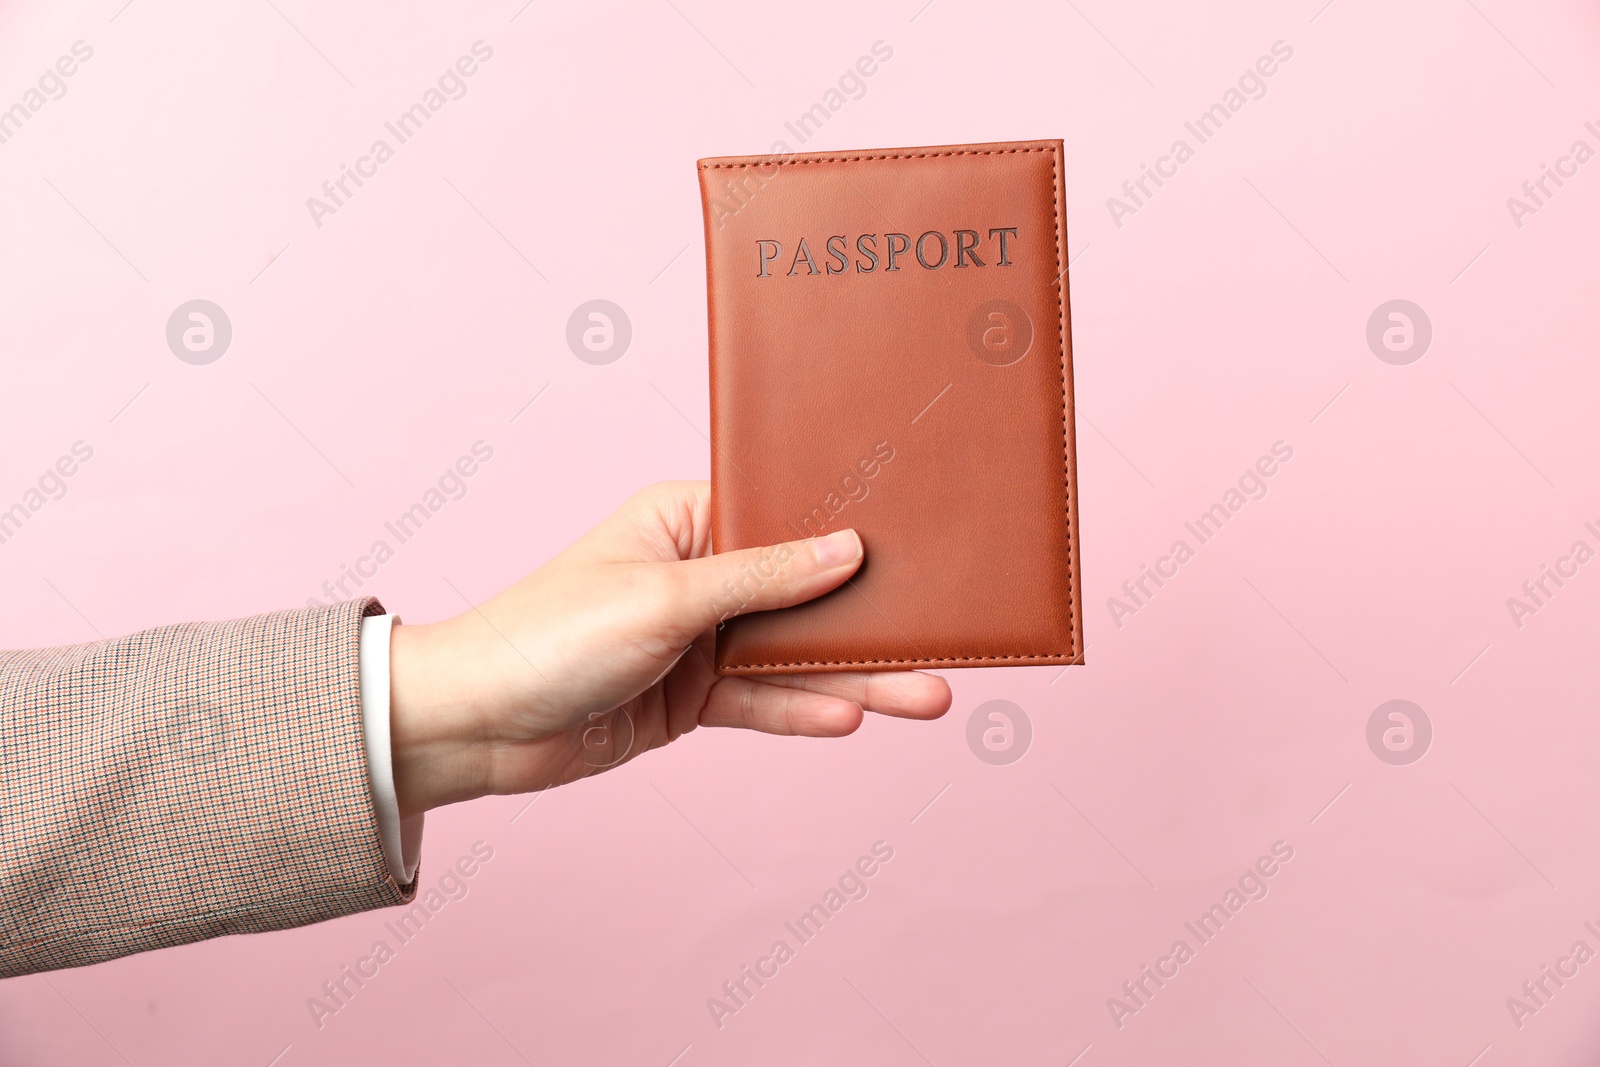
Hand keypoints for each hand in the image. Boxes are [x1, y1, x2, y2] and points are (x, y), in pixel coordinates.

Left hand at [387, 480, 951, 815]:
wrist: (479, 724)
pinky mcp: (690, 698)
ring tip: (926, 695)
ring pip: (791, 655)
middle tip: (943, 636)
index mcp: (685, 518)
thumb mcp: (667, 598)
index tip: (919, 542)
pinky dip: (801, 711)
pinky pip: (760, 702)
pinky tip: (854, 715)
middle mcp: (697, 573)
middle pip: (802, 593)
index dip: (849, 533)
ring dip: (853, 676)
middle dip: (867, 619)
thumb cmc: (551, 634)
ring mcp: (697, 638)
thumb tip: (846, 550)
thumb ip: (763, 579)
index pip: (786, 518)